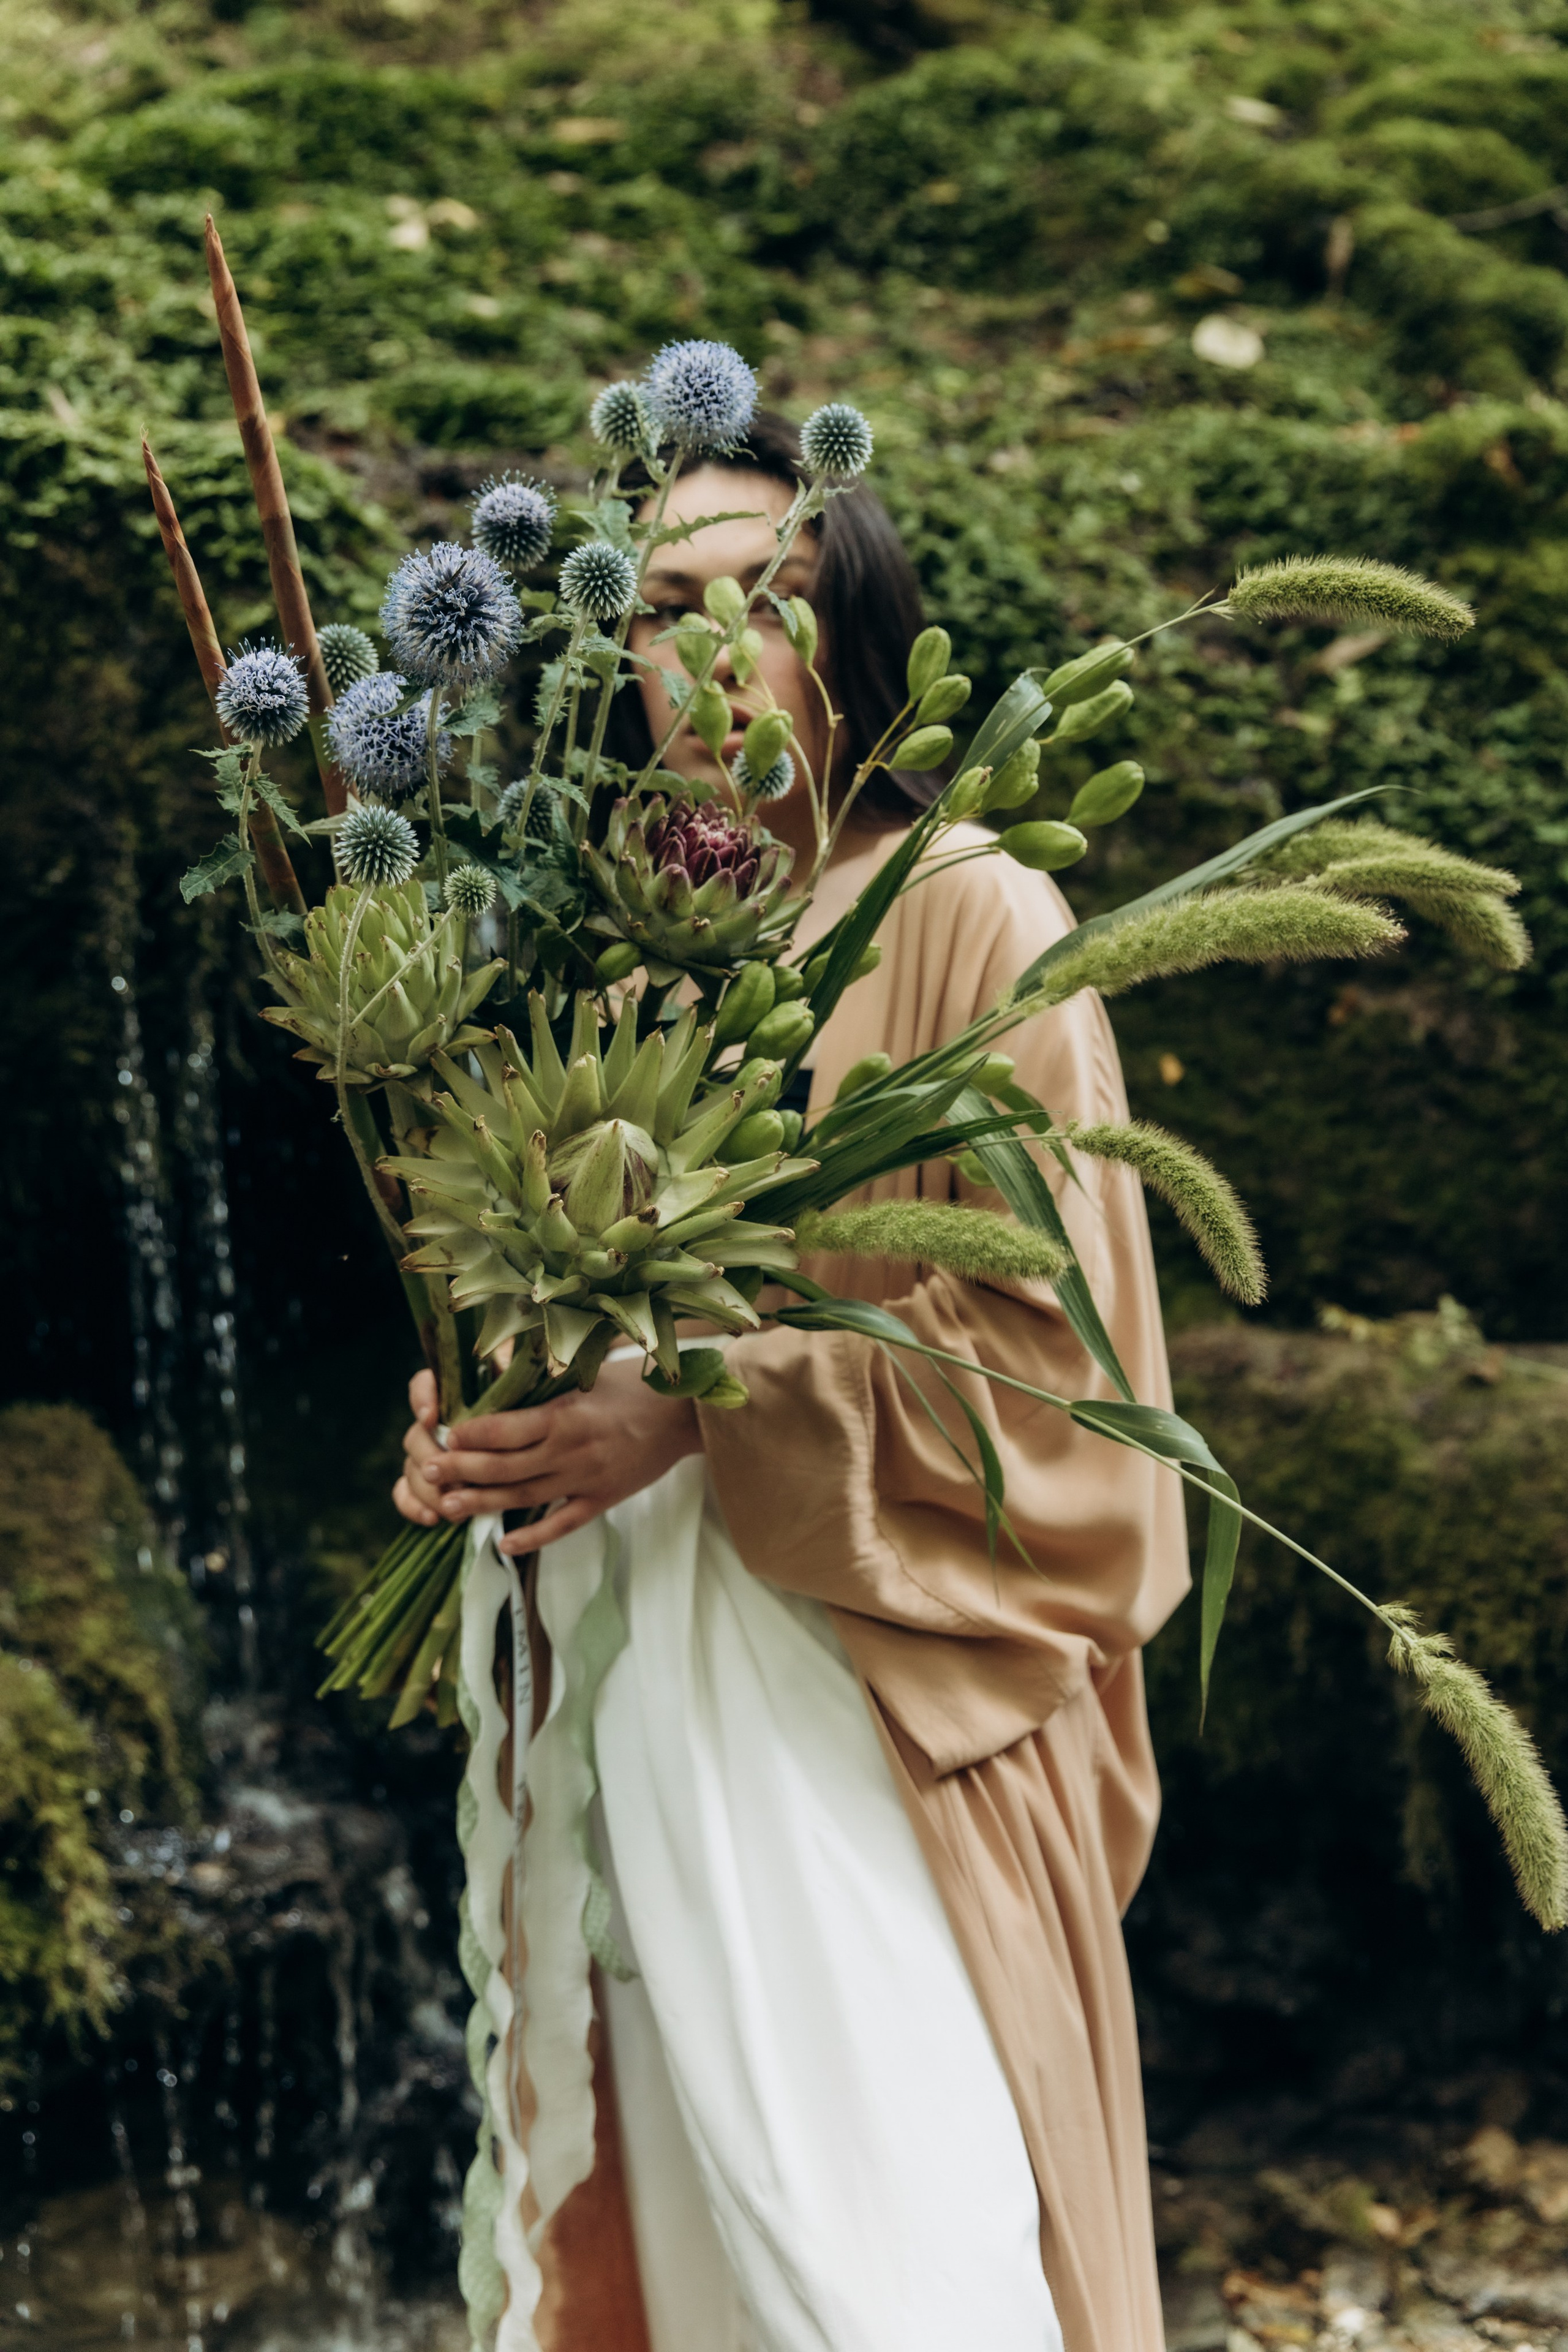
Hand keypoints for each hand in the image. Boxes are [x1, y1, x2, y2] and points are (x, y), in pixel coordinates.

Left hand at [392, 1356, 703, 1549]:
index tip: (445, 1432)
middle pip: (506, 1467)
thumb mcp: (592, 1368)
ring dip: (484, 1503)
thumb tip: (496, 1361)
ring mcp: (586, 1480)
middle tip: (429, 1471)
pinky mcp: (603, 1500)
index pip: (509, 1429)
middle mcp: (572, 1452)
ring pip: (525, 1497)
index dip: (473, 1434)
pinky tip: (506, 1546)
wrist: (688, 1416)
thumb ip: (547, 1373)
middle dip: (463, 1470)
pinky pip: (563, 1524)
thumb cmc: (638, 1385)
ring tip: (448, 1507)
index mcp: (568, 1415)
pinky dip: (534, 1537)